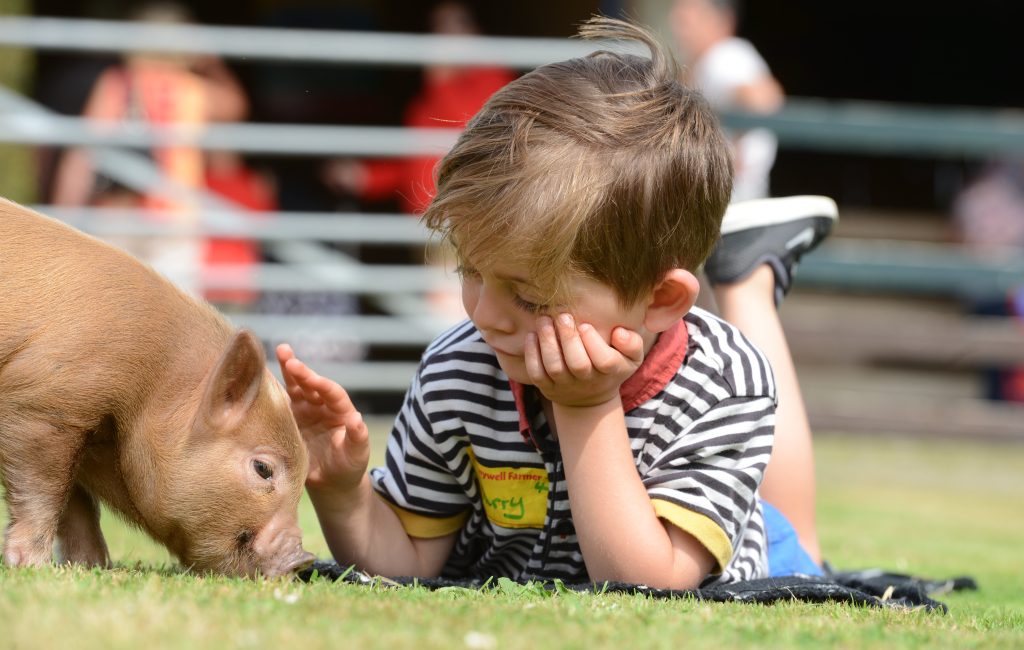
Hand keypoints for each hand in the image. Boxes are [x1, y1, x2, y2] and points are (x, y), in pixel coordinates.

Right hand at [276, 344, 369, 494]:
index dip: (322, 385)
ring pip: (295, 388)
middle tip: (286, 354)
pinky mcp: (289, 420)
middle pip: (311, 384)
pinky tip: (261, 377)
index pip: (333, 393)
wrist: (332, 481)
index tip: (312, 379)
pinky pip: (280, 403)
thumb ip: (358, 437)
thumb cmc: (349, 466)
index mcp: (341, 411)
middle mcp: (322, 406)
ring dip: (287, 371)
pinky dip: (271, 391)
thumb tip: (357, 419)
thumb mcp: (357, 454)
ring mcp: (304, 411)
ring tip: (280, 350)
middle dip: (300, 370)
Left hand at [524, 314, 643, 407]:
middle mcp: (588, 381)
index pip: (605, 361)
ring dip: (547, 342)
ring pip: (554, 367)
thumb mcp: (631, 358)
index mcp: (611, 371)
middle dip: (568, 338)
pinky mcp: (547, 387)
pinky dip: (531, 354)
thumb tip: (619, 332)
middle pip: (578, 364)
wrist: (590, 397)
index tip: (585, 325)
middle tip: (562, 316)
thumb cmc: (612, 367)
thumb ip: (632, 343)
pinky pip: (536, 373)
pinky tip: (532, 335)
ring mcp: (566, 386)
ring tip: (544, 320)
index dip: (594, 343)